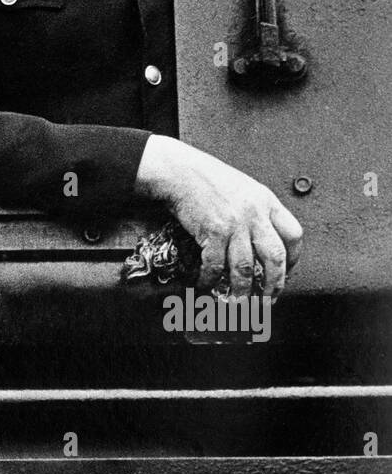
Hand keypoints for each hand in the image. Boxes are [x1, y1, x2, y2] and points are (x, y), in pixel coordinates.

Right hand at [135, 135, 302, 299]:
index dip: (293, 259)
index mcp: (266, 202)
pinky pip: (215, 265)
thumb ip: (256, 211)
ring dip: (243, 291)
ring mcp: (234, 224)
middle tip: (268, 300)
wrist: (180, 170)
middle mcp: (254, 214)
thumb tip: (261, 240)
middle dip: (274, 285)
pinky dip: (211, 279)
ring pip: (245, 268)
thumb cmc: (208, 177)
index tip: (285, 272)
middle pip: (275, 258)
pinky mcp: (212, 232)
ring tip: (240, 303)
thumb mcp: (244, 189)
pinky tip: (206, 283)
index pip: (293, 235)